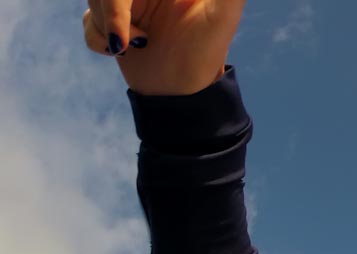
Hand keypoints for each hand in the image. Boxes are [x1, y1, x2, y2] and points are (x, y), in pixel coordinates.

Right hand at [82, 0, 244, 95]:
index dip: (120, 1)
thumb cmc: (207, 53)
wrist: (183, 95)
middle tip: (136, 37)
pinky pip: (89, 20)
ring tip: (141, 43)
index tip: (131, 27)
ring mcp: (128, 4)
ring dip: (109, 24)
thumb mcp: (222, 14)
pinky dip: (99, 39)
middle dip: (112, 8)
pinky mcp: (112, 23)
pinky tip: (125, 51)